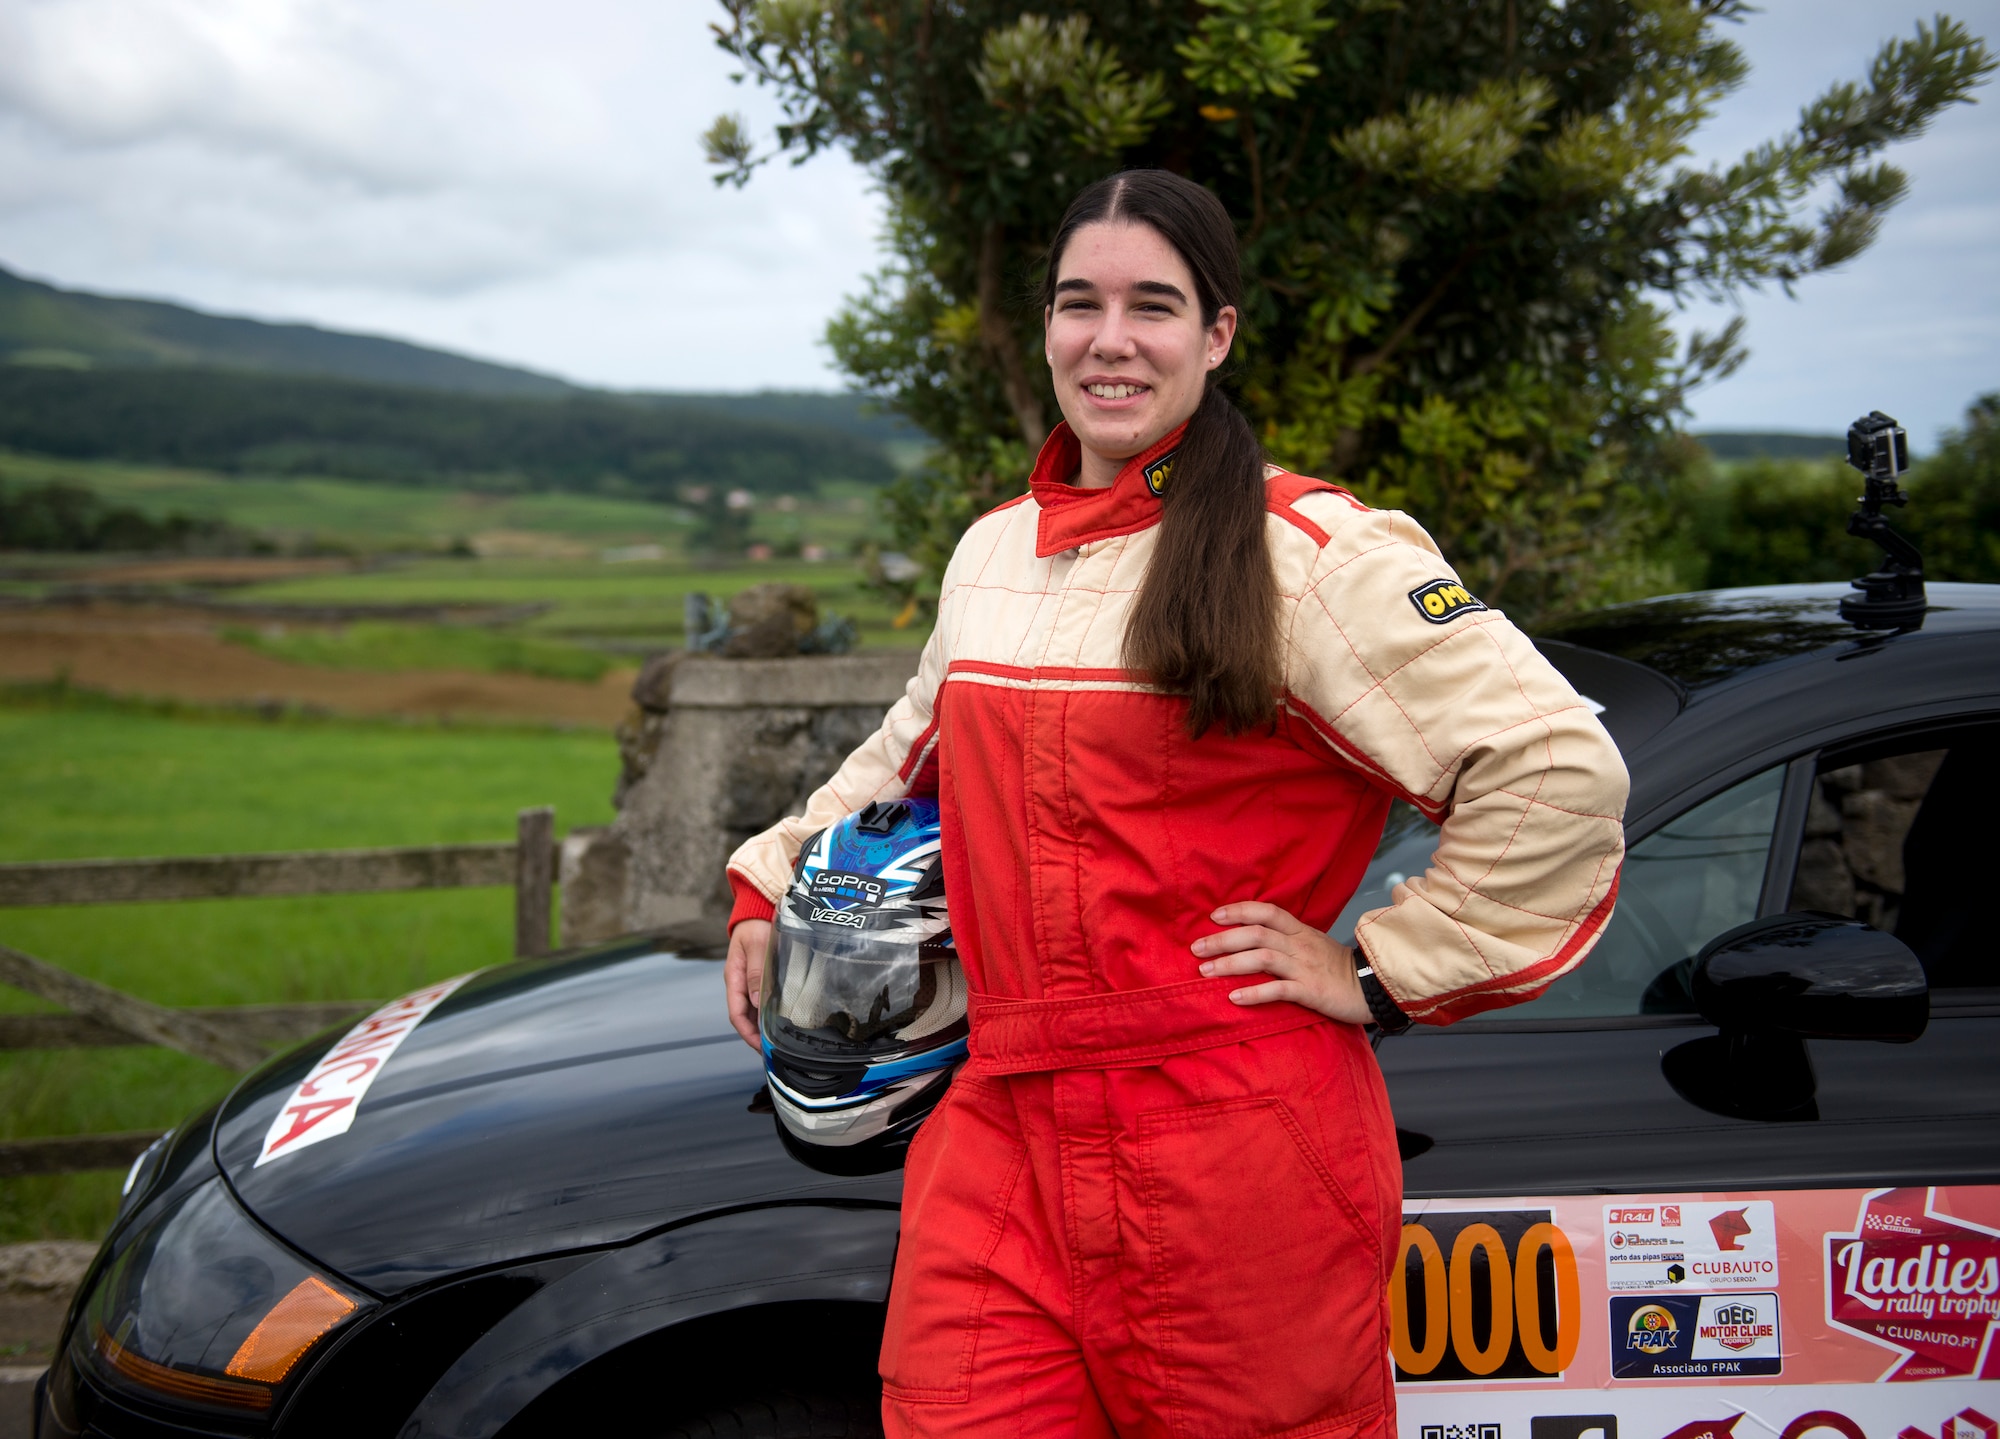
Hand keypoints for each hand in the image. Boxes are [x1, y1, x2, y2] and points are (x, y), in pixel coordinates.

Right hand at [725, 919, 771, 1048]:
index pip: (736, 1014)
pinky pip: (761, 1001)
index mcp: (734, 978)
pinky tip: (779, 1021)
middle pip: (744, 1017)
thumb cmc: (755, 925)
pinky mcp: (759, 978)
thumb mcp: (757, 945)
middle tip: (774, 1051)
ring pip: (752, 1012)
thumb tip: (757, 1001)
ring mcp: (748, 982)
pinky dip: (767, 1014)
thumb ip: (757, 972)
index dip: (748, 1034)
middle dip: (756, 1036)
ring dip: (762, 1027)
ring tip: (778, 1042)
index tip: (761, 1047)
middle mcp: (739, 984)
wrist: (757, 911)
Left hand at [1192, 901, 1371, 1024]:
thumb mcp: (1313, 945)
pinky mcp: (1311, 990)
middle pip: (1256, 934)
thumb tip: (1255, 939)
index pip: (1267, 911)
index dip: (1239, 910)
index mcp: (1300, 931)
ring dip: (1230, 964)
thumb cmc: (1338, 968)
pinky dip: (1254, 993)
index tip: (1214, 916)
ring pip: (1262, 958)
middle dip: (1222, 939)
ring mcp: (1305, 967)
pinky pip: (1278, 990)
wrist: (1373, 987)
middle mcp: (1300, 945)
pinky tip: (1234, 998)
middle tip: (1196, 948)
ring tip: (1205, 972)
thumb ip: (1287, 939)